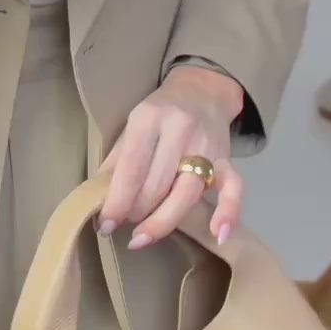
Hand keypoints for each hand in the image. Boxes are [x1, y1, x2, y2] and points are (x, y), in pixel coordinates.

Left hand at [98, 65, 244, 249]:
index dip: (116, 202)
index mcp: (149, 118)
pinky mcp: (228, 159)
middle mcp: (179, 130)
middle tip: (124, 226)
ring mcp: (207, 146)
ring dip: (162, 222)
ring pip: (187, 194)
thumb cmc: (159, 113)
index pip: (131, 169)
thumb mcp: (131, 128)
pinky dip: (229, 213)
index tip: (104, 226)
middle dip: (136, 213)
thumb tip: (96, 200)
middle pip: (157, 185)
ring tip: (143, 238)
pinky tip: (218, 235)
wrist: (202, 91)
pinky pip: (235, 188)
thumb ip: (116, 162)